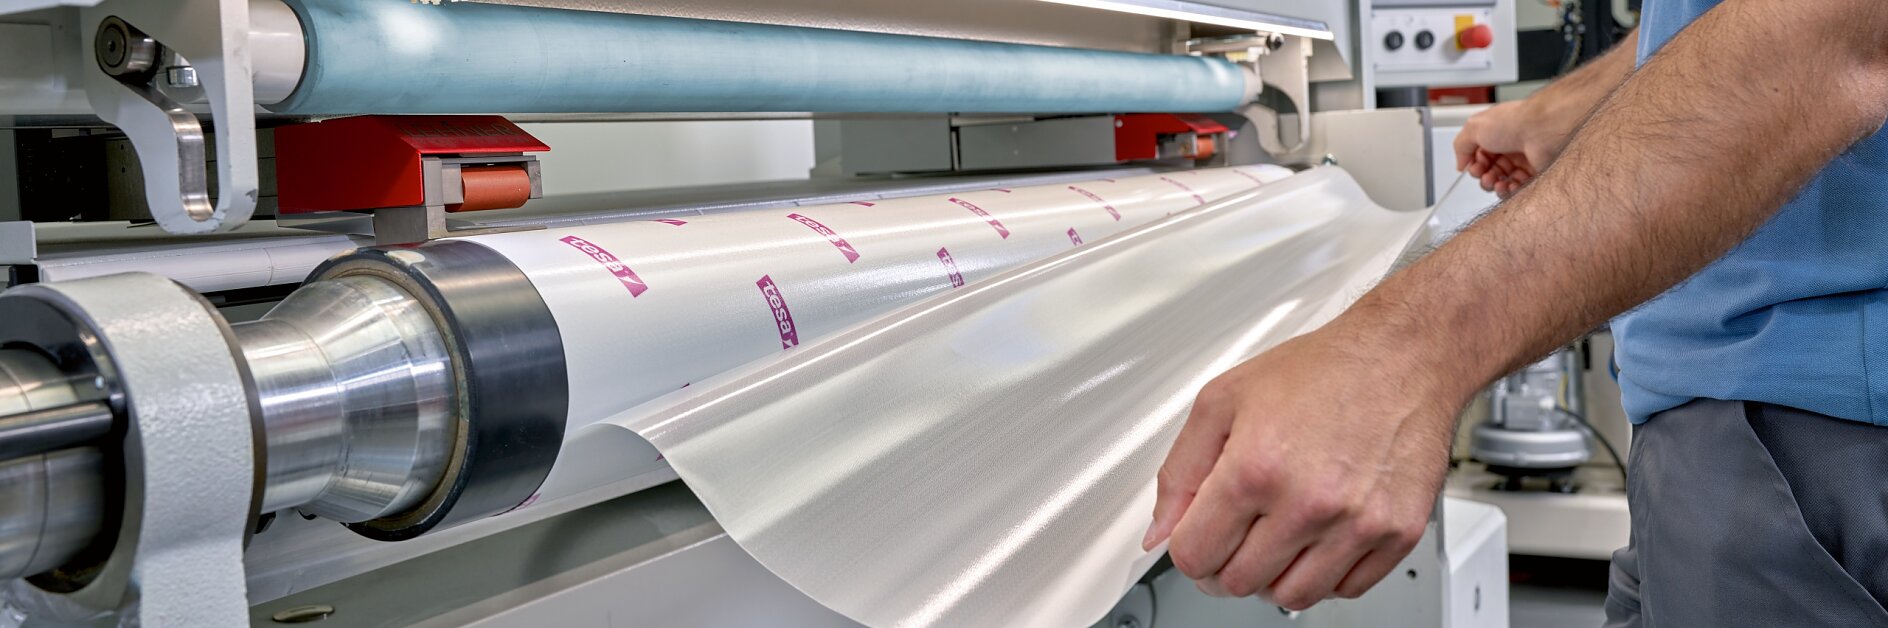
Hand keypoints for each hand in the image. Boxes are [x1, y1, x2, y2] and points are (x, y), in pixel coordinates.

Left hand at [1143, 322, 1463, 609]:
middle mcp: (1308, 502)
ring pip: (1292, 597)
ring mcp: (1357, 523)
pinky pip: (1347, 589)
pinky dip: (1325, 576)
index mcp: (1255, 468)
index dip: (1187, 551)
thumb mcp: (1222, 401)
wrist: (1401, 356)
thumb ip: (1180, 471)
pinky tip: (1317, 541)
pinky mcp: (1398, 533)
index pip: (1195, 555)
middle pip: (1239, 582)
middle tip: (1234, 537)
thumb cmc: (1321, 370)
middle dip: (1225, 564)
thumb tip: (1160, 530)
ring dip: (1273, 577)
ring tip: (1275, 540)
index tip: (1196, 539)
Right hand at [1453, 100, 1573, 197]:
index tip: (1473, 166)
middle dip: (1483, 177)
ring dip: (1494, 186)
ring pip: (1503, 182)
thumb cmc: (1514, 122)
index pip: (1479, 157)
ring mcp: (1523, 161)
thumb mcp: (1473, 127)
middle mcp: (1510, 147)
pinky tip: (1507, 186)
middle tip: (1484, 175)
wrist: (1541, 129)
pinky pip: (1519, 189)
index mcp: (1496, 135)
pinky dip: (1510, 191)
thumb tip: (1461, 164)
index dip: (1473, 164)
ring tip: (1495, 183)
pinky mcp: (1535, 173)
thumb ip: (1460, 146)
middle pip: (1490, 171)